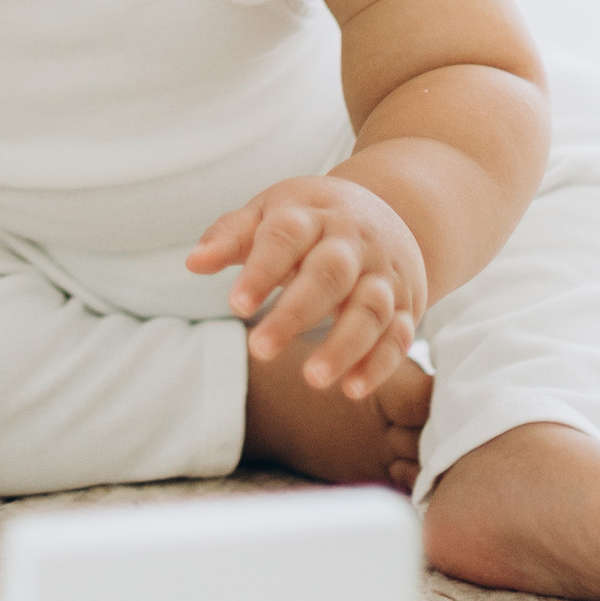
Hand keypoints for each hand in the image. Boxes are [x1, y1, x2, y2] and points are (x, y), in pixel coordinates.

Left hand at [186, 174, 427, 396]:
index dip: (262, 270)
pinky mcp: (406, 304)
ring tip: (312, 378)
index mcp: (313, 215)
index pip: (286, 237)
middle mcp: (353, 242)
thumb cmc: (313, 219)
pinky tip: (352, 389)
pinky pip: (400, 334)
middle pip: (330, 274)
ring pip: (371, 308)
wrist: (392, 211)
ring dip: (345, 345)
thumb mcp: (272, 212)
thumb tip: (193, 263)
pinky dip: (380, 363)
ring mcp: (383, 274)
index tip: (236, 305)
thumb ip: (232, 236)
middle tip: (260, 350)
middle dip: (297, 313)